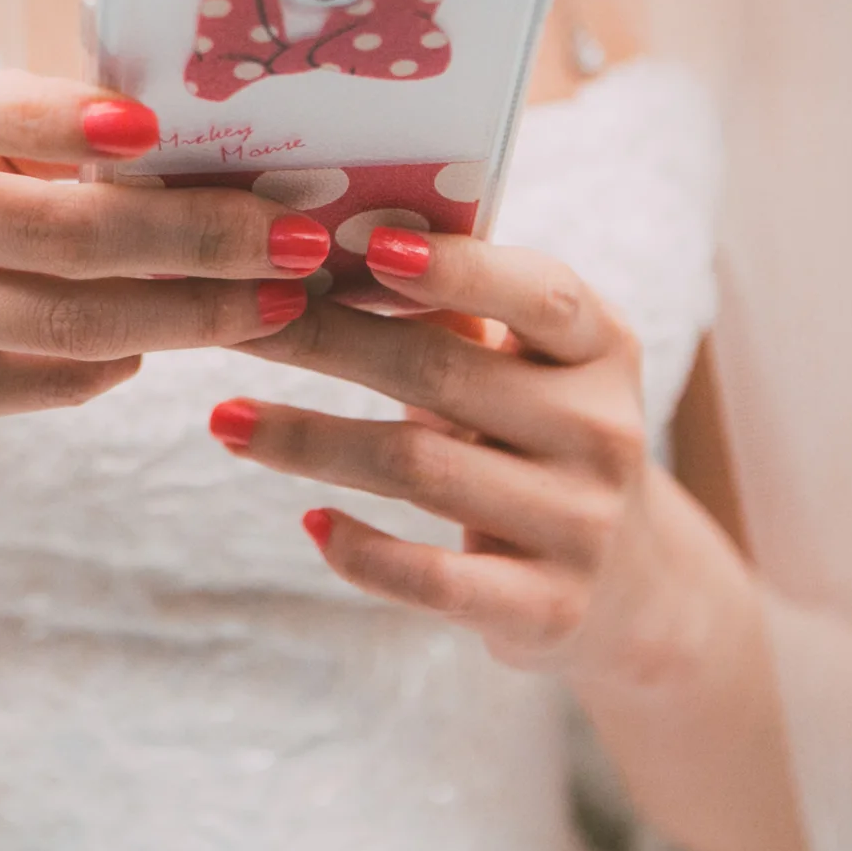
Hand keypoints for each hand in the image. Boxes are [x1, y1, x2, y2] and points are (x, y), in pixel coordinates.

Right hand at [0, 38, 329, 429]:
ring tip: (276, 298)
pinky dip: (123, 359)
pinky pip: (41, 379)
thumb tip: (205, 142)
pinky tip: (175, 336)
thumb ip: (25, 117)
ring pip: (64, 322)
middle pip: (55, 236)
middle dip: (197, 238)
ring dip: (191, 314)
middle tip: (297, 235)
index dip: (61, 121)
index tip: (155, 128)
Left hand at [217, 227, 651, 680]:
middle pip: (442, 373)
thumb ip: (459, 310)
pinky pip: (433, 577)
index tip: (369, 244)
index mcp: (602, 348)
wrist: (625, 582)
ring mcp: (581, 523)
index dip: (457, 268)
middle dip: (324, 341)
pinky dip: (362, 549)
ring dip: (306, 440)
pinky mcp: (547, 606)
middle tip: (237, 322)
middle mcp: (603, 430)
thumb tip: (323, 244)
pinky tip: (309, 522)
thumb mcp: (525, 367)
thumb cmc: (535, 435)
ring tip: (226, 421)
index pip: (538, 294)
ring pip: (416, 467)